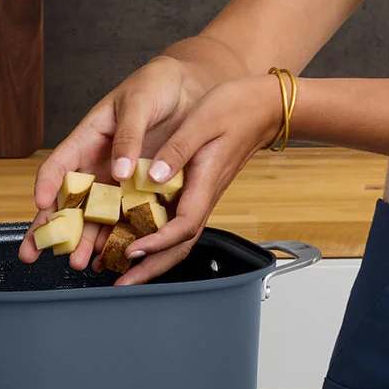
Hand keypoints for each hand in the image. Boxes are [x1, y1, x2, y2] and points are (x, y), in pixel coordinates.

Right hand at [20, 54, 207, 271]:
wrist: (189, 88)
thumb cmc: (156, 86)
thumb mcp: (139, 104)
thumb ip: (128, 137)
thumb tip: (121, 171)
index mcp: (87, 139)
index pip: (58, 165)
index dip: (47, 185)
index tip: (42, 204)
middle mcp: (98, 164)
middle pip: (68, 201)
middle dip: (51, 229)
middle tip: (35, 253)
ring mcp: (118, 181)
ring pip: (94, 216)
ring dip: (83, 241)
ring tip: (77, 261)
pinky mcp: (141, 191)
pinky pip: (125, 217)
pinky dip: (116, 237)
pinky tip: (107, 256)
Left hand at [110, 72, 285, 286]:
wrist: (264, 105)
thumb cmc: (236, 108)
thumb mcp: (201, 121)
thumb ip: (176, 151)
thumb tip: (152, 177)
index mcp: (205, 181)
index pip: (184, 226)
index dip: (158, 243)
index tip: (133, 250)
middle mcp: (205, 194)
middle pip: (181, 244)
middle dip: (153, 267)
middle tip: (124, 282)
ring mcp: (204, 193)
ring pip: (180, 236)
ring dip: (155, 257)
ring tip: (126, 269)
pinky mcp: (201, 187)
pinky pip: (180, 220)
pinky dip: (160, 235)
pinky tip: (140, 235)